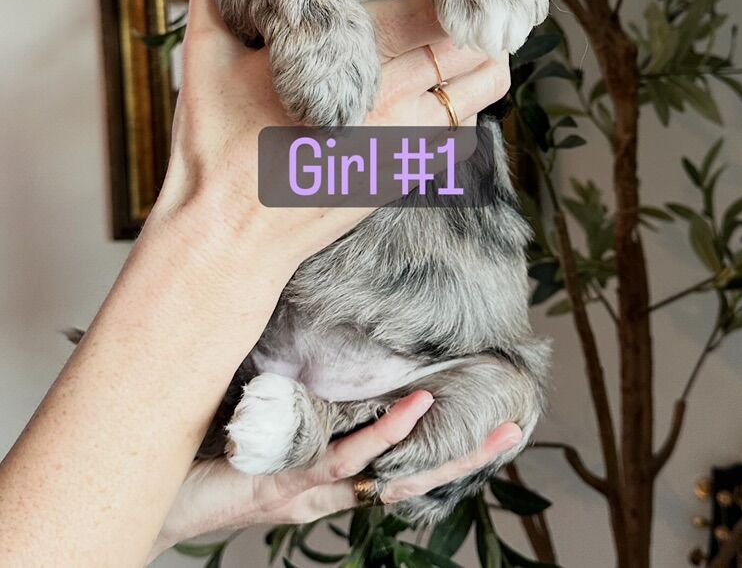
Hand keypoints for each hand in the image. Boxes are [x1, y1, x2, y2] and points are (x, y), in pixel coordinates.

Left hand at [149, 391, 521, 560]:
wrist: (154, 490)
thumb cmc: (204, 450)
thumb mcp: (258, 411)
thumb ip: (290, 381)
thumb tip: (314, 326)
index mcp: (329, 467)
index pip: (400, 453)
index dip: (443, 434)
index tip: (481, 410)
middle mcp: (331, 484)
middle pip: (415, 472)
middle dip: (466, 452)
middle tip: (512, 424)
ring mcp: (313, 487)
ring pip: (395, 471)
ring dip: (444, 446)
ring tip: (490, 419)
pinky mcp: (289, 484)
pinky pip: (347, 458)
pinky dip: (386, 434)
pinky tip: (418, 408)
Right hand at [154, 0, 564, 273]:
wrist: (229, 240)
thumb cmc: (215, 147)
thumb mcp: (206, 56)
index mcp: (358, 66)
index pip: (444, 11)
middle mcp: (397, 104)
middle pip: (483, 47)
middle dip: (509, 7)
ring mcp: (408, 144)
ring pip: (482, 90)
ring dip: (491, 53)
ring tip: (484, 22)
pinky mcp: (405, 174)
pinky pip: (459, 128)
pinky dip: (465, 98)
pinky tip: (446, 81)